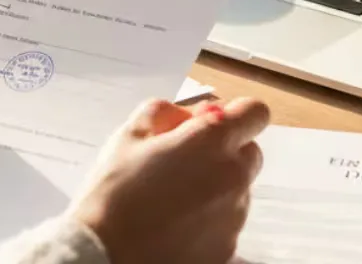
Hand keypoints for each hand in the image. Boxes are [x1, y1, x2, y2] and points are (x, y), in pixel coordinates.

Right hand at [68, 97, 269, 263]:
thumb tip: (189, 116)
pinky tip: (175, 223)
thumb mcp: (130, 134)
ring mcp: (234, 217)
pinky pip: (227, 222)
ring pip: (238, 189)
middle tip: (185, 160)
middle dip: (224, 150)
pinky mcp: (228, 248)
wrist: (106, 257)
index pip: (255, 113)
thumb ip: (167, 112)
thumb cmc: (114, 193)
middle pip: (249, 152)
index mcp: (212, 141)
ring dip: (216, 185)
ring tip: (173, 198)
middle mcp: (233, 176)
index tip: (209, 122)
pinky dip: (209, 218)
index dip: (235, 113)